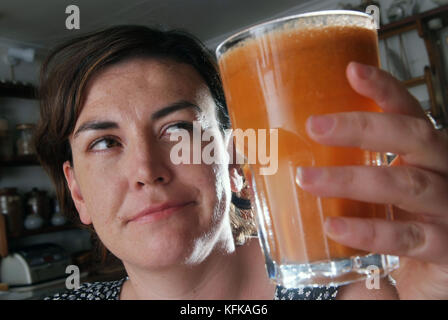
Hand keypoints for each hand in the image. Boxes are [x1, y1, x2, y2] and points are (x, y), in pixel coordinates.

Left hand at [296, 62, 447, 299]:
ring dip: (350, 179)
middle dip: (361, 127)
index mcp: (428, 153)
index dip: (385, 89)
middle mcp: (444, 172)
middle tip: (314, 126)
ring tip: (307, 178)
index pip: (410, 112)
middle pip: (412, 136)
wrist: (440, 270)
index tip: (351, 70)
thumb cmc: (406, 221)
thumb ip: (355, 173)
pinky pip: (406, 237)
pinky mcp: (445, 247)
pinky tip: (335, 226)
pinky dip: (369, 230)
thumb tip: (292, 162)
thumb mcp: (385, 190)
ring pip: (404, 183)